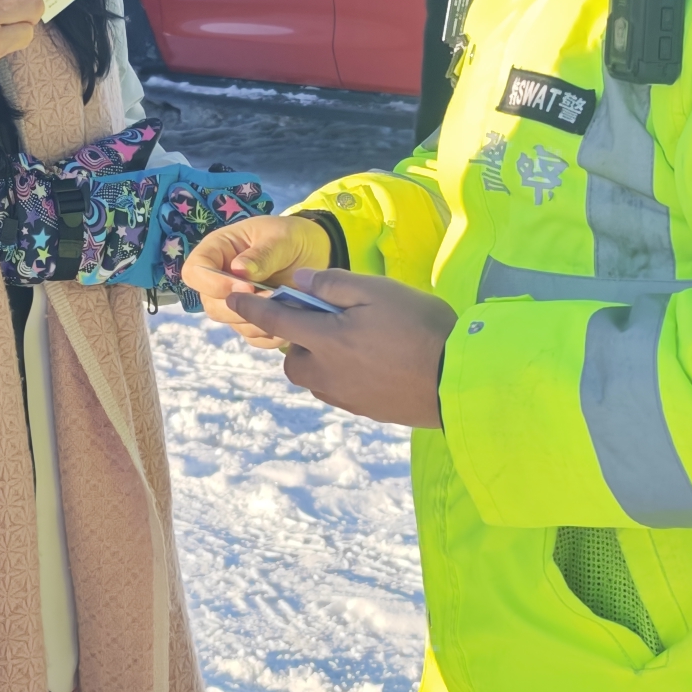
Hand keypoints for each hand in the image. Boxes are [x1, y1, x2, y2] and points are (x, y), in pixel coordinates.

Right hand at [183, 215, 334, 347]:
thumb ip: (262, 254)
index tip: (245, 287)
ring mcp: (236, 301)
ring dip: (258, 322)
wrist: (315, 252)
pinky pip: (253, 337)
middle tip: (272, 298)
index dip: (212, 283)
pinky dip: (270, 334)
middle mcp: (220, 278)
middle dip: (240, 307)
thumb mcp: (281, 237)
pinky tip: (290, 322)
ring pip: (232, 323)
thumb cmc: (292, 237)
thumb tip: (239, 270)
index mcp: (218, 250)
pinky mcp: (252, 319)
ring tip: (286, 307)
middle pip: (211, 304)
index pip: (195, 271)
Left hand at [194, 253, 456, 430]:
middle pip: (293, 359)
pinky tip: (373, 363)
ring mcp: (347, 396)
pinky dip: (342, 375)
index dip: (252, 308)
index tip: (233, 301)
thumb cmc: (419, 327)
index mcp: (326, 341)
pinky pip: (340, 390)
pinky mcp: (367, 410)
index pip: (275, 322)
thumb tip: (300, 281)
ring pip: (315, 378)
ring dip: (321, 359)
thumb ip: (333, 284)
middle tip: (329, 322)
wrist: (459, 379)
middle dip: (299, 341)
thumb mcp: (377, 291)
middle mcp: (328, 373)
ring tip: (355, 342)